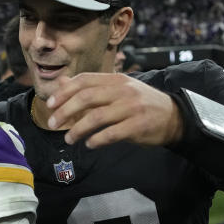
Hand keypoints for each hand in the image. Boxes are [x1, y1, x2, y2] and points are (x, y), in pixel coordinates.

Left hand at [44, 73, 183, 148]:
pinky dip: (97, 140)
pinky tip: (89, 144)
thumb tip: (62, 82)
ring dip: (78, 129)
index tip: (50, 105)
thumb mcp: (117, 89)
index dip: (64, 92)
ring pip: (96, 117)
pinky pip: (111, 133)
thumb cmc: (139, 104)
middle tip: (52, 123)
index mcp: (115, 79)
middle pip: (86, 98)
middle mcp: (123, 90)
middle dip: (65, 111)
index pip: (84, 80)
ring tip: (69, 139)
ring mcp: (131, 107)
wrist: (173, 116)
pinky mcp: (138, 125)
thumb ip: (90, 87)